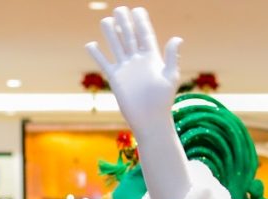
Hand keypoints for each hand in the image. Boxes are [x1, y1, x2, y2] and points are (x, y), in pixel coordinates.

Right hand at [86, 7, 181, 132]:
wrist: (150, 120)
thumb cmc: (163, 101)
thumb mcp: (170, 77)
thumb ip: (172, 57)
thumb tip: (177, 38)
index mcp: (152, 58)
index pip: (145, 35)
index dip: (141, 22)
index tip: (137, 9)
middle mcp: (138, 61)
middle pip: (129, 36)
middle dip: (125, 22)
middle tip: (120, 9)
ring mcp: (126, 69)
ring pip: (116, 46)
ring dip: (111, 33)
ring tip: (106, 20)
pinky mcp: (115, 78)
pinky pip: (104, 63)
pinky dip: (97, 54)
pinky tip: (90, 44)